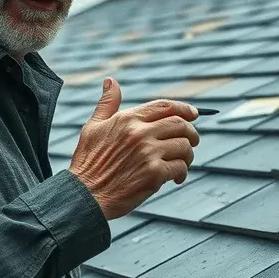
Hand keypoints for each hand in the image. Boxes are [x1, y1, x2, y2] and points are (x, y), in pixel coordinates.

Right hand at [69, 77, 199, 219]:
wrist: (84, 195)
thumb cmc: (87, 163)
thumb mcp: (93, 127)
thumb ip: (107, 104)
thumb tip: (111, 81)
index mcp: (128, 119)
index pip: (165, 106)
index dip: (184, 108)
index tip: (194, 113)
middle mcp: (140, 133)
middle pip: (180, 125)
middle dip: (192, 133)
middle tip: (193, 141)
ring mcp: (148, 153)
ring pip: (184, 147)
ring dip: (188, 155)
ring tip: (181, 163)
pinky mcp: (154, 174)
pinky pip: (180, 168)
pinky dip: (182, 173)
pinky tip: (175, 178)